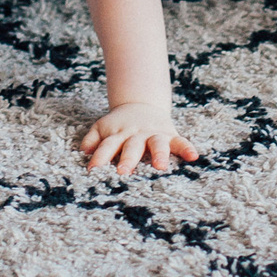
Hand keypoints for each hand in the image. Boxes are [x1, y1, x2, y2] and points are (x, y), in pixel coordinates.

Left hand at [79, 101, 199, 175]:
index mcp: (118, 134)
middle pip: (131, 146)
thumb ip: (92, 139)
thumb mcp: (103, 127)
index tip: (93, 171)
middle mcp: (136, 134)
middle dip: (128, 159)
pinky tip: (193, 156)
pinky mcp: (170, 134)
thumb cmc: (119, 124)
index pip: (107, 146)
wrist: (141, 104)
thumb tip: (83, 151)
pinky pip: (180, 141)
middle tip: (123, 172)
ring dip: (158, 154)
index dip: (100, 158)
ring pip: (156, 144)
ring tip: (160, 167)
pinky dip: (186, 148)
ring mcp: (154, 134)